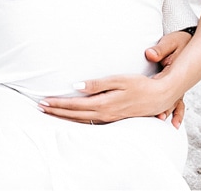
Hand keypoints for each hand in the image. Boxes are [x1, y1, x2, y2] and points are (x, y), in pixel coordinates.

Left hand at [39, 74, 183, 125]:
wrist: (160, 96)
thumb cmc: (140, 85)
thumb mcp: (118, 79)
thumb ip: (97, 84)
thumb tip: (76, 86)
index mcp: (103, 104)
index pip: (75, 105)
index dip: (58, 104)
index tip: (44, 101)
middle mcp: (104, 114)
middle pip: (75, 115)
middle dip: (57, 112)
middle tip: (40, 108)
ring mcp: (109, 118)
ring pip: (81, 120)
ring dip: (65, 116)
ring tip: (51, 113)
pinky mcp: (114, 118)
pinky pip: (91, 121)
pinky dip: (77, 119)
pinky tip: (72, 117)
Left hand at [147, 31, 191, 126]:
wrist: (190, 41)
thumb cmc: (178, 42)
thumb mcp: (170, 43)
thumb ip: (160, 50)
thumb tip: (149, 55)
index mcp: (173, 70)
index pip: (162, 82)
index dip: (154, 90)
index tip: (147, 99)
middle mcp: (177, 81)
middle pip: (169, 95)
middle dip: (164, 106)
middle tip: (159, 117)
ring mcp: (178, 86)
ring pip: (173, 101)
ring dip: (169, 111)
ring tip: (163, 120)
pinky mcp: (177, 87)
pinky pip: (177, 102)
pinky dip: (177, 112)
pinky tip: (175, 124)